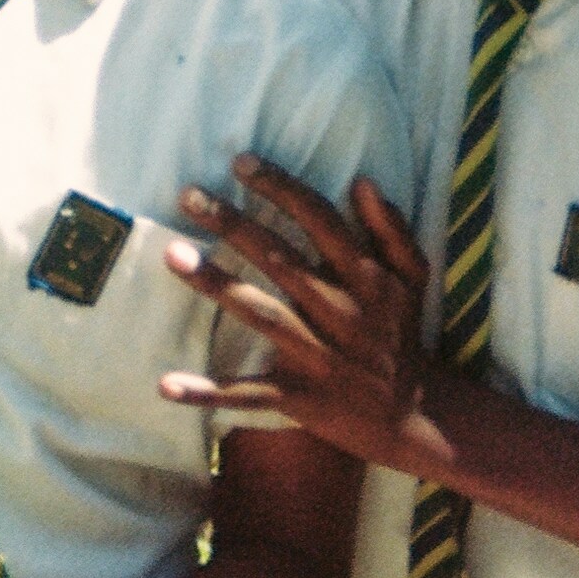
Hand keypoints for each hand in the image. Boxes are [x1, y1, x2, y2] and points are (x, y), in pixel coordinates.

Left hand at [155, 160, 438, 472]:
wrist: (413, 415)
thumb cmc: (402, 333)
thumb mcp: (412, 276)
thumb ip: (390, 228)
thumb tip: (361, 181)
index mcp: (366, 278)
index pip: (321, 221)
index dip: (282, 189)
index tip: (240, 162)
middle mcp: (341, 312)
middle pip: (281, 259)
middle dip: (235, 225)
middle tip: (189, 194)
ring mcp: (318, 357)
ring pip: (263, 316)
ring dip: (218, 286)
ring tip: (173, 256)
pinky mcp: (299, 398)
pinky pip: (249, 395)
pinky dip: (208, 393)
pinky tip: (166, 384)